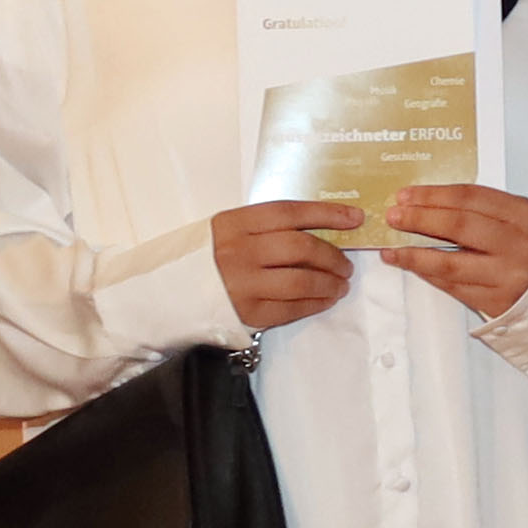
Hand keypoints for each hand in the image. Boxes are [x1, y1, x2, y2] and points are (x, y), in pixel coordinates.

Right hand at [211, 200, 362, 333]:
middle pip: (301, 248)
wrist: (172, 294)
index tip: (355, 217)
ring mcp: (243, 285)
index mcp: (235, 224)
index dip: (327, 213)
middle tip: (346, 264)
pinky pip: (291, 309)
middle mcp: (239, 252)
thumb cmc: (209, 258)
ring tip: (341, 284)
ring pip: (301, 282)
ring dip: (329, 283)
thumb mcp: (230, 231)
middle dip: (332, 256)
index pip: (290, 213)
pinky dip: (315, 304)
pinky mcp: (248, 313)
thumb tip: (322, 228)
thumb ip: (268, 228)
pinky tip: (325, 300)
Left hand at [384, 185, 527, 322]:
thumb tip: (424, 204)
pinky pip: (453, 286)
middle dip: (419, 220)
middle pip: (457, 227)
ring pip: (449, 263)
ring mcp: (507, 275)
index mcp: (522, 214)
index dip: (432, 195)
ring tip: (391, 249)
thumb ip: (479, 209)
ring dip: (414, 254)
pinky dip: (428, 275)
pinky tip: (412, 266)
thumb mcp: (514, 218)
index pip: (468, 198)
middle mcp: (517, 244)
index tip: (406, 195)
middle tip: (394, 216)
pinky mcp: (496, 301)